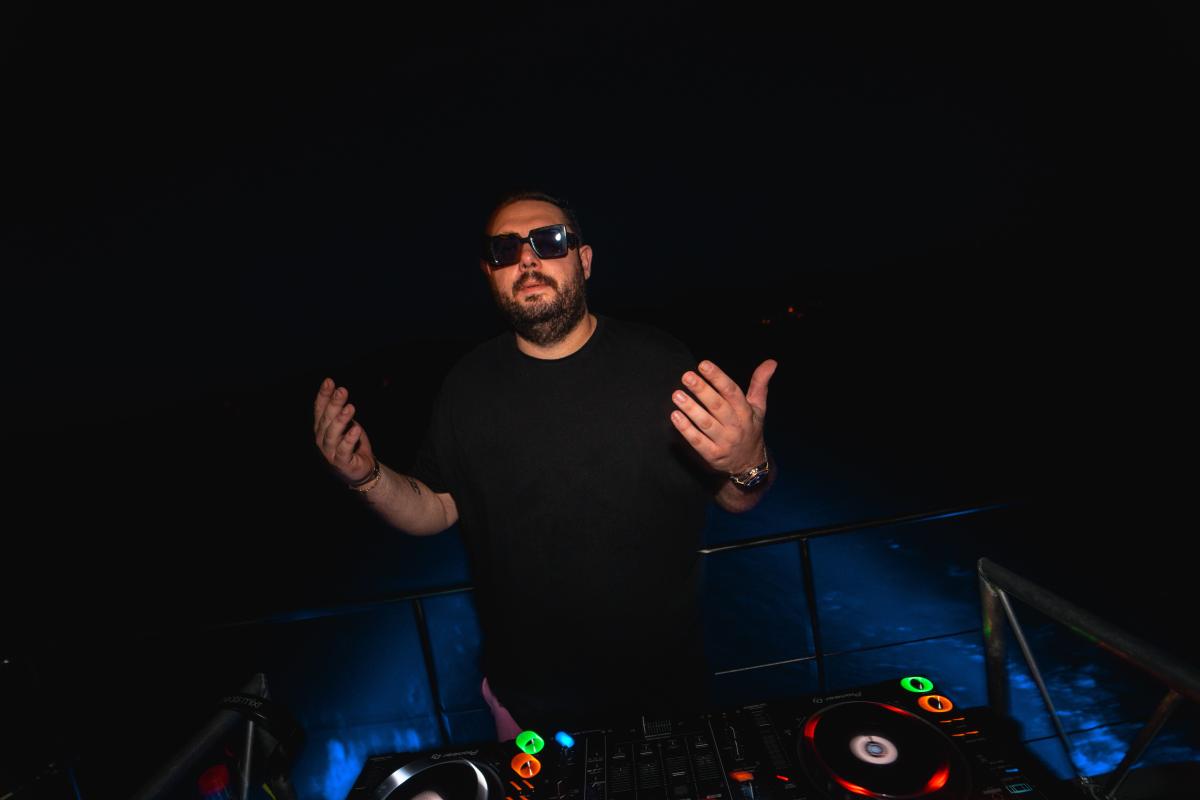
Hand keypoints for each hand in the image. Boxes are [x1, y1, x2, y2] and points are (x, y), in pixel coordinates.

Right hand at [313, 377, 375, 483]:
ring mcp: (330, 452)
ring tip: (350, 408)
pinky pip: (344, 450)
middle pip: (326, 419)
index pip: (320, 409)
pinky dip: (349, 440)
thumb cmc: (352, 444)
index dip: (324, 395)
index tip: (329, 381)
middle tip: (342, 391)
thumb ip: (340, 411)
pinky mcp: (341, 463)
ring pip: (332, 434)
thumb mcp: (346, 424)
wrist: (361, 469)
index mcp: (322, 428)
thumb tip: (338, 390)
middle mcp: (322, 439)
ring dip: (341, 420)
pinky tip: (356, 429)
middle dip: (333, 404)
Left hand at [670, 359, 776, 473]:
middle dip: (702, 390)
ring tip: (677, 395)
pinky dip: (686, 429)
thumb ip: (760, 383)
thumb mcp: (758, 407)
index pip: (732, 391)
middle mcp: (736, 426)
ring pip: (706, 423)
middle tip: (686, 376)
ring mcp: (724, 442)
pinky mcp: (713, 455)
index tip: (703, 364)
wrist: (749, 464)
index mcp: (746, 412)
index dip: (718, 377)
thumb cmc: (750, 429)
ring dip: (691, 409)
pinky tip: (675, 416)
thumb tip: (771, 361)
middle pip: (718, 406)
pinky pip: (698, 441)